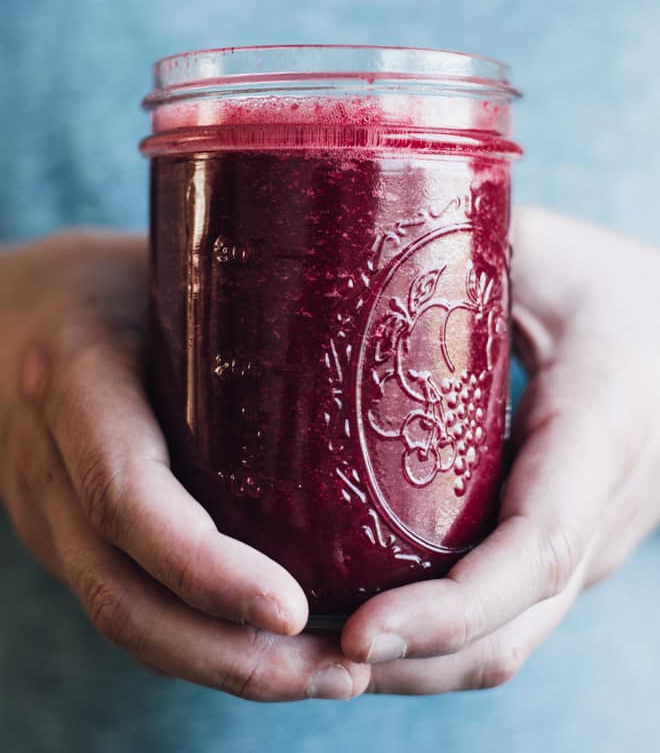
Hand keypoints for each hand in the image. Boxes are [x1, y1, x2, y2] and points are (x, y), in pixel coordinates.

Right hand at [0, 231, 369, 700]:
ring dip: (227, 668)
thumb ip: (247, 291)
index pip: (123, 493)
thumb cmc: (113, 278)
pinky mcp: (72, 538)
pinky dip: (205, 644)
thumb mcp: (168, 264)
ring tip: (335, 676)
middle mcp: (48, 461)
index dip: (202, 565)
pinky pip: (131, 606)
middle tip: (345, 672)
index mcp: (76, 378)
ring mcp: (51, 512)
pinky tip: (281, 649)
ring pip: (125, 620)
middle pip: (124, 594)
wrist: (10, 312)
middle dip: (230, 654)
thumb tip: (380, 307)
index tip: (294, 607)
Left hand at [340, 206, 659, 692]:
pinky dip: (429, 641)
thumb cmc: (621, 289)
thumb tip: (343, 229)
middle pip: (508, 631)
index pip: (535, 550)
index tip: (361, 632)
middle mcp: (597, 513)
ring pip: (503, 644)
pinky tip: (353, 621)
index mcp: (599, 433)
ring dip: (409, 666)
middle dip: (405, 662)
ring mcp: (584, 545)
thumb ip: (460, 246)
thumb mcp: (549, 252)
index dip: (451, 607)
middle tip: (290, 660)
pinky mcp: (560, 551)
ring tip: (303, 656)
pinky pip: (500, 620)